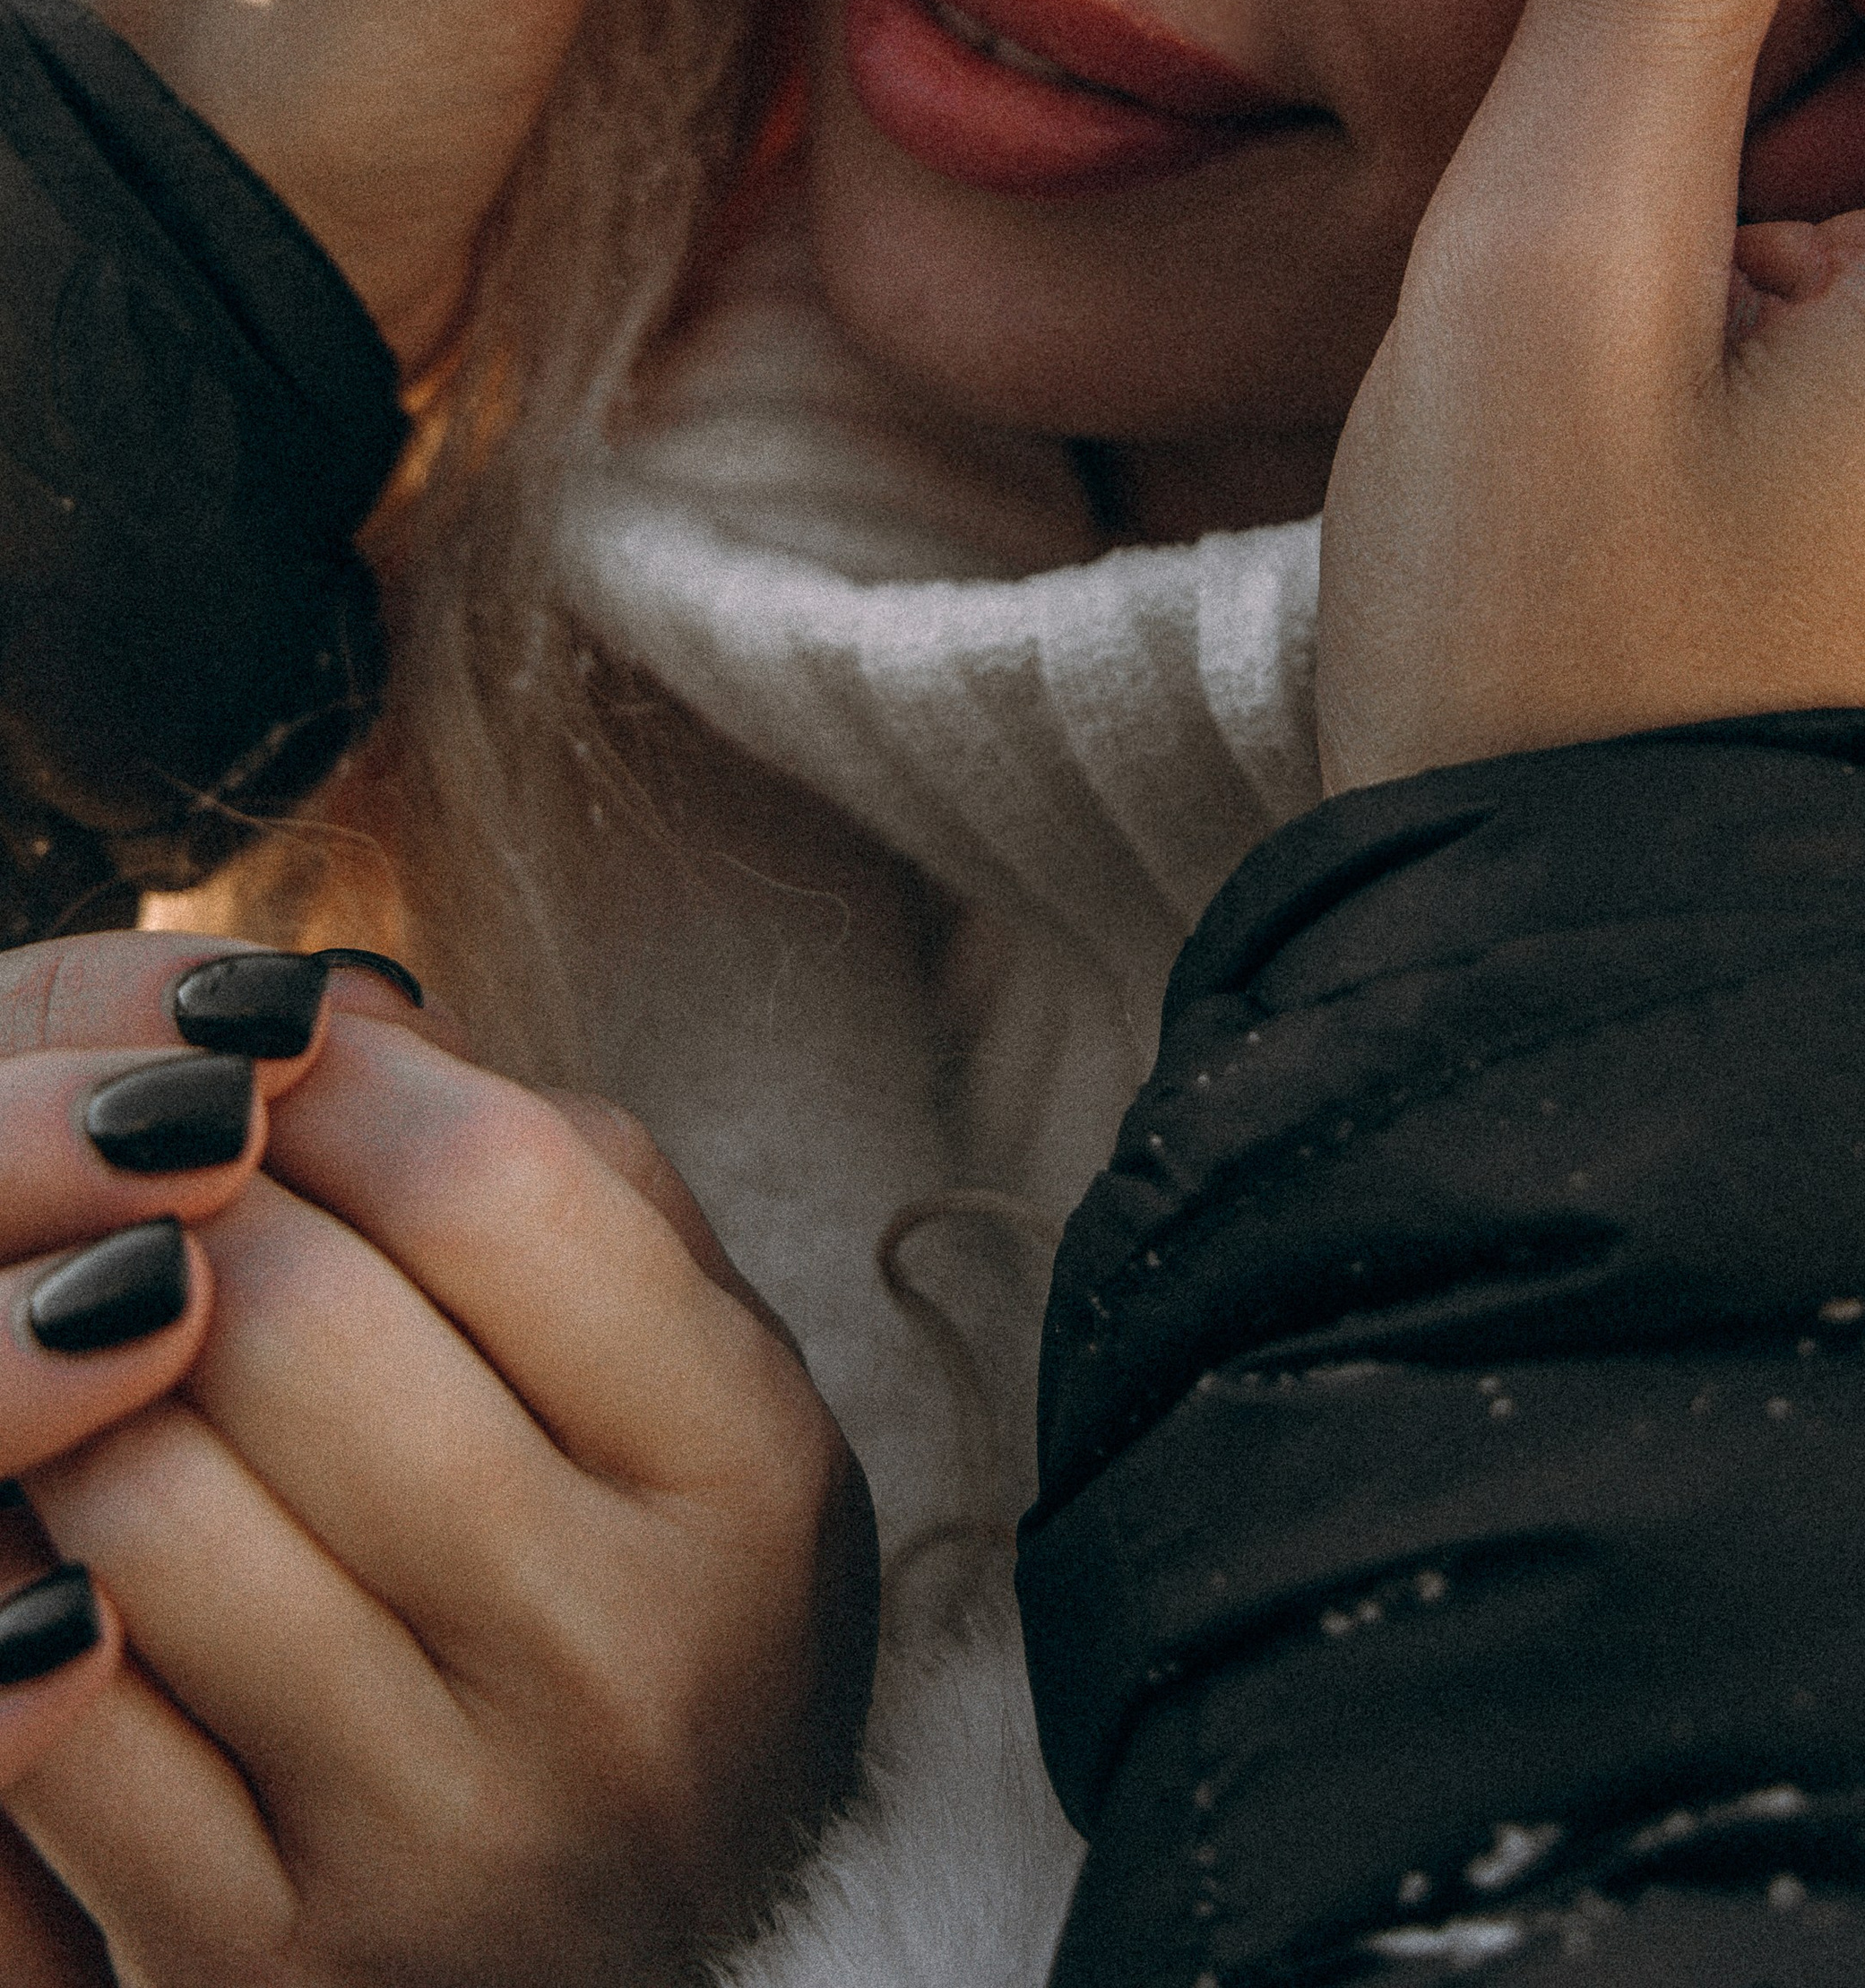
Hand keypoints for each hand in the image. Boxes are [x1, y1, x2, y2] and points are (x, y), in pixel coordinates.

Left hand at [2, 960, 870, 1987]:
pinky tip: (63, 1525)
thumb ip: (566, 1176)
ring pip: (150, 1506)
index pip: (498, 1184)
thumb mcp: (701, 1382)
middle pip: (302, 1325)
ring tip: (112, 1347)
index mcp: (745, 1481)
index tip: (281, 1058)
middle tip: (167, 1188)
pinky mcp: (263, 1967)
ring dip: (81, 1387)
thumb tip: (327, 1018)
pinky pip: (55, 1714)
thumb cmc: (655, 1599)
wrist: (678, 1959)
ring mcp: (437, 1836)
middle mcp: (611, 1665)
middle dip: (189, 1212)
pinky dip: (18, 1583)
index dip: (346, 1081)